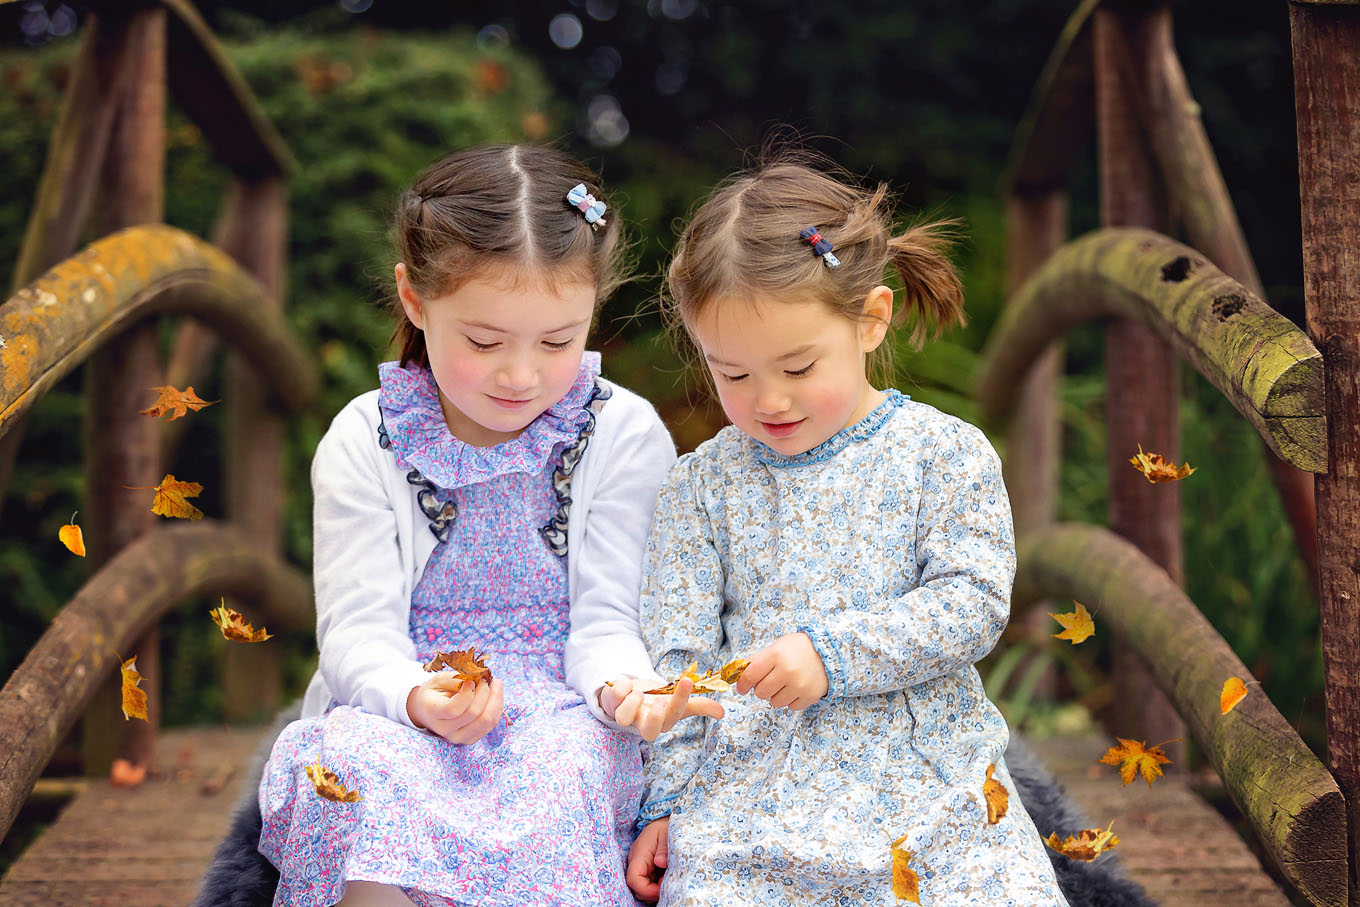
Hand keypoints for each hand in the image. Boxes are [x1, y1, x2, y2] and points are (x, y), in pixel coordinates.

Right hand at [406, 673, 502, 744]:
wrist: (429, 711)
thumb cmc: (435, 692)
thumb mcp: (439, 680)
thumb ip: (456, 679)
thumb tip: (478, 680)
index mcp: (433, 712)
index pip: (454, 709)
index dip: (468, 693)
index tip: (471, 680)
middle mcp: (445, 729)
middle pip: (474, 714)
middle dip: (485, 692)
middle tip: (485, 679)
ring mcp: (459, 737)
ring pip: (486, 721)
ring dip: (496, 699)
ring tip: (495, 684)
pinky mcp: (470, 739)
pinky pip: (491, 725)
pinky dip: (497, 707)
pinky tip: (495, 695)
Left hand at [599, 675, 724, 741]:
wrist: (629, 696)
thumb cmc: (656, 700)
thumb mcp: (676, 700)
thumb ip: (698, 706)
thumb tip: (722, 712)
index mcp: (663, 721)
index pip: (674, 717)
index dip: (680, 700)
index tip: (687, 680)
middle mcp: (644, 723)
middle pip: (650, 733)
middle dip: (656, 716)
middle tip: (661, 700)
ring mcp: (626, 716)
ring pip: (623, 718)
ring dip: (633, 701)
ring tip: (639, 692)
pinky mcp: (611, 705)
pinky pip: (612, 697)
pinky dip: (620, 686)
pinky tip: (626, 684)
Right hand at [626, 816, 669, 901]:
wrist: (662, 820)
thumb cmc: (665, 826)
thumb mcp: (667, 833)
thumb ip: (664, 849)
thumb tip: (660, 863)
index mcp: (639, 855)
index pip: (633, 880)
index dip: (646, 890)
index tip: (662, 889)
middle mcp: (636, 863)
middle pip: (636, 888)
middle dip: (652, 892)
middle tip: (668, 884)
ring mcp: (640, 867)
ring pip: (642, 888)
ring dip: (655, 890)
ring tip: (668, 879)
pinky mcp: (646, 870)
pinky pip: (648, 884)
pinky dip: (657, 886)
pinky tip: (666, 877)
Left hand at [736, 632, 828, 709]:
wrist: (828, 652)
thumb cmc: (797, 649)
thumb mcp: (776, 647)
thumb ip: (756, 660)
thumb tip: (736, 674)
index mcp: (776, 655)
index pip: (750, 675)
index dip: (742, 684)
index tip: (741, 688)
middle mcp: (788, 671)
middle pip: (761, 692)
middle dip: (761, 689)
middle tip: (769, 681)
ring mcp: (800, 685)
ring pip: (774, 702)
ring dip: (776, 696)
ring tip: (784, 684)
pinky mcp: (810, 696)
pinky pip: (790, 707)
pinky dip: (790, 700)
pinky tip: (796, 688)